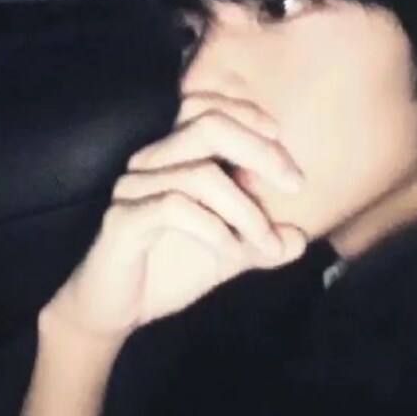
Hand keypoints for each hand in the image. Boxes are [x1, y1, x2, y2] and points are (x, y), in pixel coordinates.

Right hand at [45, 93, 307, 339]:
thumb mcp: (227, 253)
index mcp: (171, 157)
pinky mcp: (123, 219)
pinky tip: (231, 253)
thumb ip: (261, 242)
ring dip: (247, 212)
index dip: (245, 112)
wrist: (115, 309)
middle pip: (208, 126)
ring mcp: (134, 188)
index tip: (281, 139)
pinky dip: (215, 230)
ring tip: (266, 244)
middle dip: (260, 151)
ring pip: (201, 174)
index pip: (203, 106)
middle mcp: (149, 162)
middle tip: (295, 184)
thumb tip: (301, 238)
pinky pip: (175, 208)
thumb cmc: (167, 270)